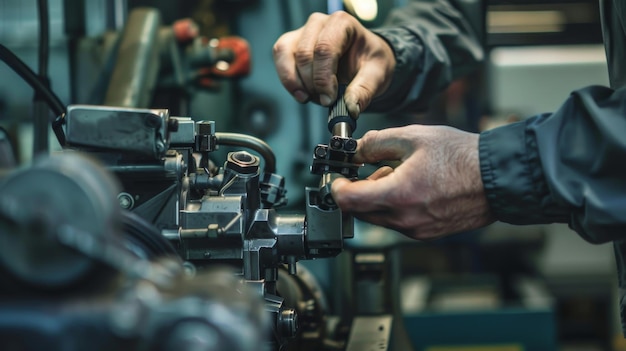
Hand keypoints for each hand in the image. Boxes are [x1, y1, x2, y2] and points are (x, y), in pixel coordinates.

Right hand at [272, 11, 395, 117]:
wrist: (363, 60)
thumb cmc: (369, 62)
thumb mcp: (377, 75)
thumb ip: (364, 90)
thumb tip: (350, 108)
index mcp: (342, 23)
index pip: (324, 49)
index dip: (323, 78)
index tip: (329, 99)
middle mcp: (319, 23)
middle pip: (304, 54)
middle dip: (312, 84)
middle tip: (325, 101)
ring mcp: (302, 32)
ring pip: (286, 54)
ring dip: (296, 82)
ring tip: (311, 98)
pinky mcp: (291, 44)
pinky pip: (280, 58)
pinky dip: (288, 80)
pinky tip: (302, 94)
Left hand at [331, 125, 494, 239]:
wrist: (497, 179)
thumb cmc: (462, 157)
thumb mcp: (413, 137)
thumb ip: (377, 143)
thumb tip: (356, 150)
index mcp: (398, 195)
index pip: (348, 201)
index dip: (337, 188)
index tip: (338, 177)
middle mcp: (405, 220)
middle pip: (361, 211)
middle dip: (360, 189)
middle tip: (373, 168)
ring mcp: (416, 230)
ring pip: (379, 217)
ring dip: (378, 197)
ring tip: (399, 174)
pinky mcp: (427, 233)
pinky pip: (398, 222)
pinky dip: (395, 206)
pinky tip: (412, 186)